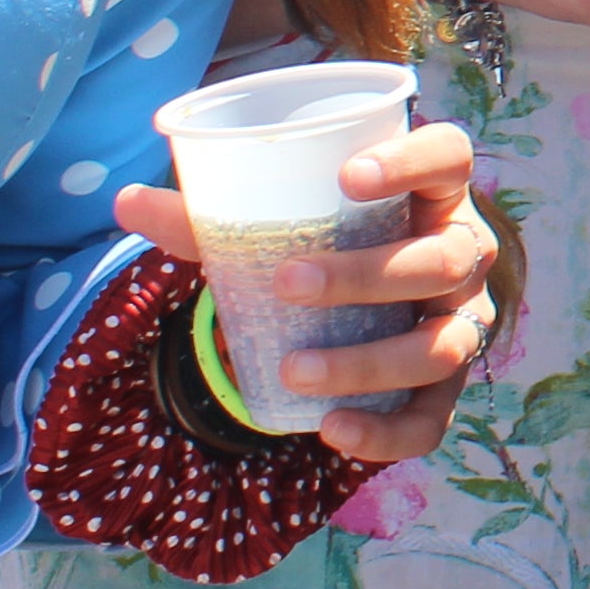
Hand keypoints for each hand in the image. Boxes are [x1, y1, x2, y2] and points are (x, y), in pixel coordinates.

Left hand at [119, 119, 500, 461]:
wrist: (367, 310)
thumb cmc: (328, 248)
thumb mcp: (280, 228)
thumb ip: (210, 220)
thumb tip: (125, 202)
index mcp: (432, 196)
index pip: (451, 157)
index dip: (412, 161)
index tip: (347, 176)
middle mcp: (464, 255)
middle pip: (441, 258)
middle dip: (365, 274)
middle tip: (287, 283)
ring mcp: (463, 323)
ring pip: (441, 345)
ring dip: (369, 361)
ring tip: (293, 371)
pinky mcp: (449, 389)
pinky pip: (432, 419)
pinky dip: (385, 431)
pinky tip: (332, 429)